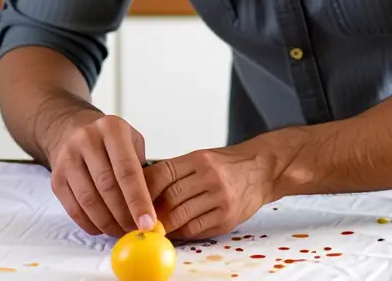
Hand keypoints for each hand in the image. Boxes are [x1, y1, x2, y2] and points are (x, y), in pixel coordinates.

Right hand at [44, 112, 156, 237]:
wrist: (71, 130)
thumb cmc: (109, 140)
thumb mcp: (132, 140)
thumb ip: (142, 168)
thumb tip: (149, 210)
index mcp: (112, 129)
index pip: (127, 170)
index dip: (138, 200)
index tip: (148, 223)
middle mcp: (87, 140)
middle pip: (107, 187)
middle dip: (124, 215)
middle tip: (136, 230)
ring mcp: (68, 159)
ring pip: (89, 201)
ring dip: (107, 223)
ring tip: (120, 231)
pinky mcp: (56, 177)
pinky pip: (73, 208)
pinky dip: (89, 224)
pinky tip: (102, 227)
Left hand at [143, 146, 276, 239]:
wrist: (263, 170)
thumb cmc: (226, 165)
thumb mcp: (200, 158)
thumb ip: (174, 172)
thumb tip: (140, 188)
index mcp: (198, 159)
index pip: (162, 174)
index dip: (141, 189)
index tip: (129, 199)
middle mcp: (210, 177)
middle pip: (169, 197)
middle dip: (150, 211)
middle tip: (136, 219)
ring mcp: (220, 198)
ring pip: (181, 216)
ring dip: (163, 225)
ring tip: (152, 228)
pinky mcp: (227, 218)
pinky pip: (196, 229)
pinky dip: (180, 233)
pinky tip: (174, 231)